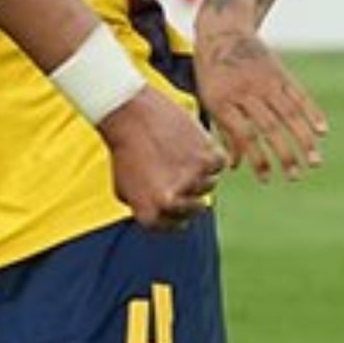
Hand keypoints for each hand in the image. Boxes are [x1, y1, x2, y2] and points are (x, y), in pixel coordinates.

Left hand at [98, 85, 227, 229]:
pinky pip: (219, 164)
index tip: (171, 192)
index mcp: (150, 215)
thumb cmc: (126, 152)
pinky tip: (189, 141)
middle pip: (197, 207)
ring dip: (199, 169)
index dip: (176, 209)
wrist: (129, 117)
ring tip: (176, 151)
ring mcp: (192, 182)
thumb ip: (149, 208)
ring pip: (210, 184)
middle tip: (176, 169)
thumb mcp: (125, 189)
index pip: (177, 225)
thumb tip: (178, 221)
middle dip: (190, 191)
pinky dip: (209, 152)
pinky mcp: (208, 160)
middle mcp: (172, 203)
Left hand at [192, 29, 326, 182]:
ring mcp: (266, 82)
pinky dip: (312, 113)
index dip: (256, 159)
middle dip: (284, 155)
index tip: (266, 179)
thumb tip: (235, 167)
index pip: (244, 135)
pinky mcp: (281, 73)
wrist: (223, 33)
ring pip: (289, 114)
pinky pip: (300, 95)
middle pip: (269, 128)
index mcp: (222, 101)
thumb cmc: (212, 74)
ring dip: (304, 140)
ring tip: (314, 162)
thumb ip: (223, 132)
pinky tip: (322, 132)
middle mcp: (245, 92)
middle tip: (295, 177)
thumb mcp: (209, 101)